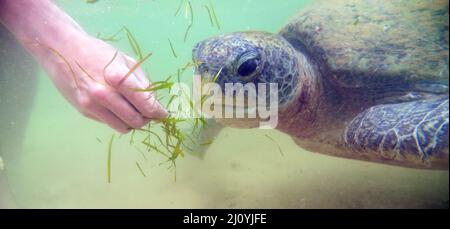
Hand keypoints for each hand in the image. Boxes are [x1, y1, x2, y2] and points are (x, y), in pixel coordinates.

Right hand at [41, 36, 166, 132]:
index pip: (146, 104)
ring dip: (132, 122)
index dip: (158, 112)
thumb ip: (142, 83)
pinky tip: (116, 107)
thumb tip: (154, 104)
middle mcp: (104, 94)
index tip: (164, 114)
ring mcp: (92, 105)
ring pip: (123, 127)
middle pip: (136, 120)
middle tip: (150, 113)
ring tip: (134, 111)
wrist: (62, 50)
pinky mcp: (84, 111)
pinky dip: (118, 119)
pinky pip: (109, 123)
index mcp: (119, 78)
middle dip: (147, 119)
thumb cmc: (98, 53)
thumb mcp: (126, 61)